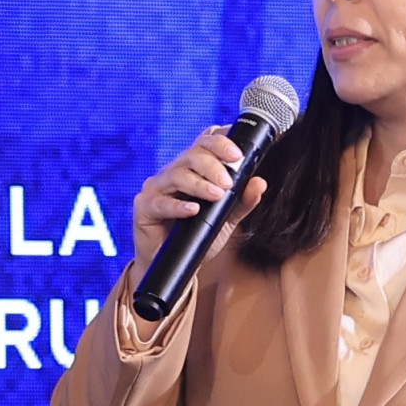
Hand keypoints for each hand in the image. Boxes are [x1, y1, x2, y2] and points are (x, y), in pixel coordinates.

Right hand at [132, 126, 268, 266]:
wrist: (176, 265)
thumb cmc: (198, 235)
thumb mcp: (226, 218)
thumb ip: (242, 201)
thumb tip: (260, 182)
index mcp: (193, 169)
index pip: (205, 143)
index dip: (220, 141)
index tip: (237, 153)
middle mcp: (174, 172)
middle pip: (192, 154)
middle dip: (213, 165)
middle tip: (228, 182)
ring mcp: (157, 188)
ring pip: (177, 174)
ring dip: (199, 184)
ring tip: (216, 196)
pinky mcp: (145, 207)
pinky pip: (161, 202)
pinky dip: (178, 206)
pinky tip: (193, 210)